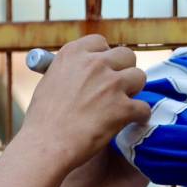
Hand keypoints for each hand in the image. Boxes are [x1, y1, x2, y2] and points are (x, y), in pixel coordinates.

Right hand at [21, 35, 148, 170]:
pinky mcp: (123, 107)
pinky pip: (143, 107)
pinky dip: (138, 116)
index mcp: (72, 54)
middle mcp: (93, 63)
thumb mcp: (49, 82)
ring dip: (133, 90)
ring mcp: (110, 84)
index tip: (102, 68)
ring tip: (122, 104)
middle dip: (123, 70)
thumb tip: (83, 70)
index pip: (100, 42)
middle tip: (116, 87)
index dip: (104, 56)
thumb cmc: (43, 119)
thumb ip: (70, 71)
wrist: (46, 145)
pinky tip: (130, 123)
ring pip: (139, 76)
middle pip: (125, 55)